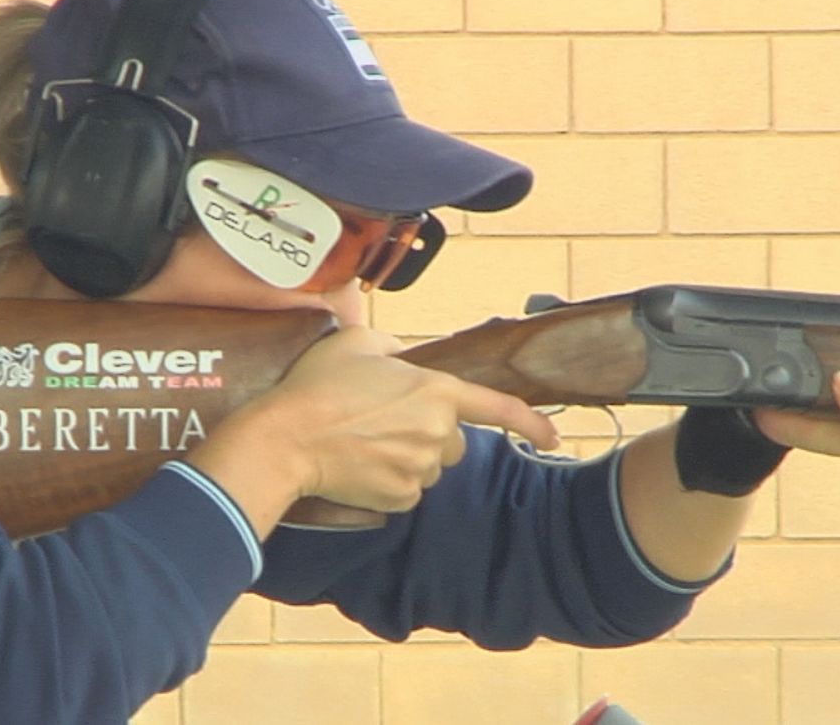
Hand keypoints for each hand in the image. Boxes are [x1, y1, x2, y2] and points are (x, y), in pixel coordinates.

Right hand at [225, 326, 557, 513]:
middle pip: (452, 440)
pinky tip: (359, 464)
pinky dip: (389, 480)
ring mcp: (420, 469)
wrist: (286, 439)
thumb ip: (391, 346)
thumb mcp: (356, 343)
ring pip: (428, 466)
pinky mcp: (401, 497)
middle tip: (382, 420)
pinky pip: (407, 490)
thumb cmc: (318, 386)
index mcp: (435, 391)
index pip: (498, 409)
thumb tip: (400, 358)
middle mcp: (437, 433)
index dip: (531, 423)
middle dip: (428, 433)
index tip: (553, 437)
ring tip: (363, 440)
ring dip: (407, 456)